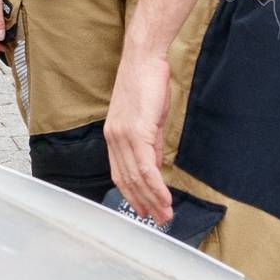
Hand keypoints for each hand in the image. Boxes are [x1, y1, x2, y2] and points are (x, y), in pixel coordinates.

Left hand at [105, 53, 174, 224]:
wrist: (145, 59)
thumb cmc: (148, 83)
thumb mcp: (150, 119)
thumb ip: (151, 145)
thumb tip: (156, 166)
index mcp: (114, 136)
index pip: (121, 174)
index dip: (133, 195)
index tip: (145, 210)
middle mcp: (113, 139)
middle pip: (128, 181)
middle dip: (144, 204)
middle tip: (159, 220)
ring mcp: (123, 136)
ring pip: (137, 178)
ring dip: (153, 200)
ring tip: (166, 215)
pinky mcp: (136, 132)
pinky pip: (146, 167)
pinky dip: (156, 186)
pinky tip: (165, 198)